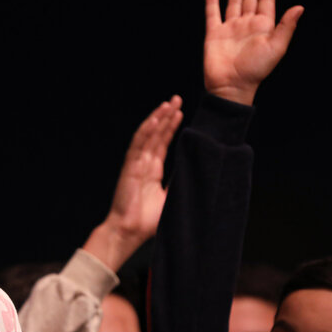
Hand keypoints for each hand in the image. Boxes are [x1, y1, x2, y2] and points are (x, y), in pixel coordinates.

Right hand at [83, 97, 182, 271]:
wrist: (130, 232)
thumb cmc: (148, 221)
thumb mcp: (173, 199)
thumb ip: (182, 184)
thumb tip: (201, 173)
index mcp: (152, 171)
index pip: (163, 143)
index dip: (171, 127)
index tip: (181, 113)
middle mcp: (144, 164)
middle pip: (157, 134)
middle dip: (167, 116)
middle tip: (177, 99)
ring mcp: (136, 164)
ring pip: (148, 135)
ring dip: (158, 118)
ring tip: (169, 103)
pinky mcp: (129, 167)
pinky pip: (138, 144)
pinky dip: (146, 131)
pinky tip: (155, 118)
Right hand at [204, 0, 302, 104]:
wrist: (231, 85)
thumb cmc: (255, 70)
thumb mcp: (276, 47)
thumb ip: (286, 27)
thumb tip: (300, 7)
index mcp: (263, 27)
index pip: (266, 1)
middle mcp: (247, 25)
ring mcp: (230, 29)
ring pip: (234, 3)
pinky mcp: (214, 34)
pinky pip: (213, 14)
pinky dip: (212, 3)